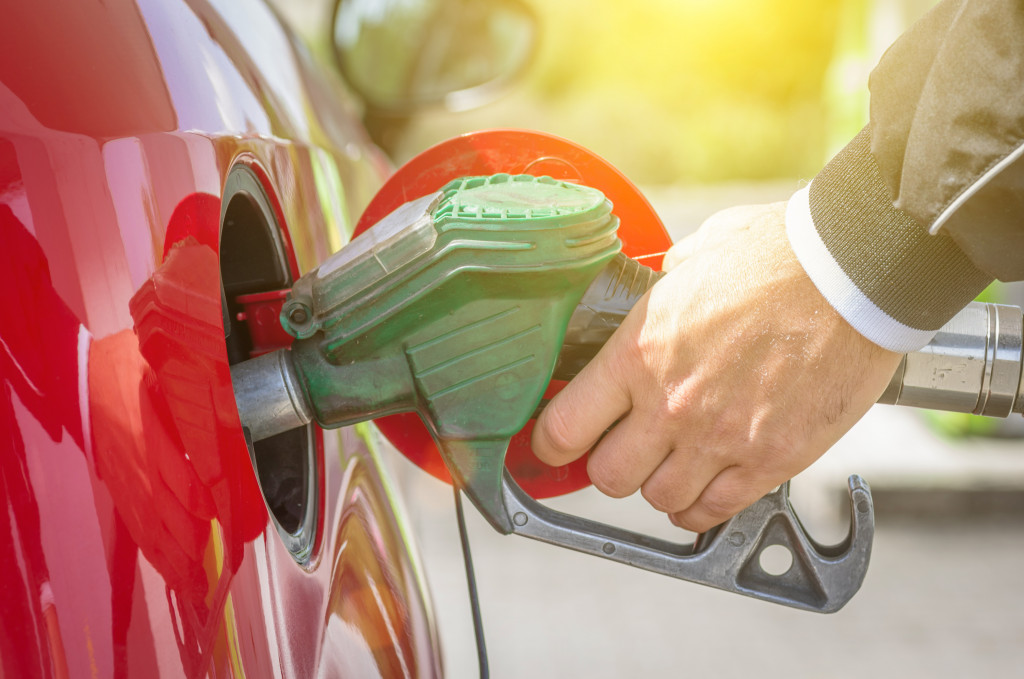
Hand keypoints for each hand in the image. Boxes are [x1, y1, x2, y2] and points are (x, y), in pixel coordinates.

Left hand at [532, 202, 901, 532]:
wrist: (854, 273)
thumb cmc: (777, 256)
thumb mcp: (692, 258)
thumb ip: (659, 289)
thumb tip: (651, 291)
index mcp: (639, 351)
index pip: (564, 427)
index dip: (550, 443)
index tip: (555, 444)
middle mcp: (670, 404)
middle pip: (606, 477)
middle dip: (609, 465)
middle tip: (623, 449)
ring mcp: (720, 437)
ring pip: (658, 500)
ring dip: (658, 485)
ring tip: (671, 463)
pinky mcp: (770, 459)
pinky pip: (713, 512)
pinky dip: (700, 509)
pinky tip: (703, 488)